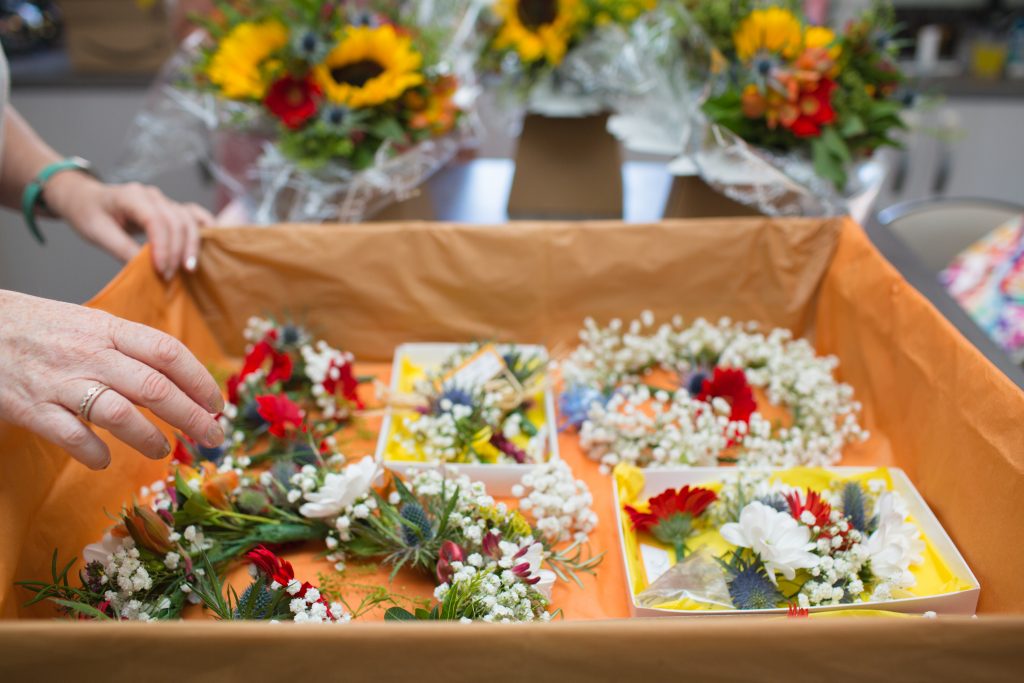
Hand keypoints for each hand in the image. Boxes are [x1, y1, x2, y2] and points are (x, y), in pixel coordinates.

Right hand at [0, 290, 224, 469]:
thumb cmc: (42, 328)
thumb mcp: (91, 324)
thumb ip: (130, 349)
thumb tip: (178, 380)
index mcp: (109, 329)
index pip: (168, 352)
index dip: (200, 380)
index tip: (218, 404)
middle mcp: (90, 354)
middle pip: (155, 388)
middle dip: (192, 417)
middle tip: (214, 438)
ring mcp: (61, 382)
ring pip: (119, 414)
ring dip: (150, 438)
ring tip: (164, 450)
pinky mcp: (32, 408)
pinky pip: (72, 437)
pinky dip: (95, 453)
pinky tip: (105, 460)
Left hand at [44, 172, 214, 280]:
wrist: (85, 199)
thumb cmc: (88, 213)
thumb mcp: (98, 233)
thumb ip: (122, 249)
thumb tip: (147, 270)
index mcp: (131, 195)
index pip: (156, 220)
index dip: (162, 247)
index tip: (161, 270)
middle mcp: (152, 195)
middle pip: (176, 221)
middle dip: (176, 251)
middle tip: (168, 277)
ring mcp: (164, 200)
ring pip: (188, 220)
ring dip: (191, 245)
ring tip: (187, 268)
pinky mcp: (171, 208)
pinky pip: (194, 215)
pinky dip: (204, 229)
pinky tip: (208, 245)